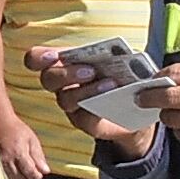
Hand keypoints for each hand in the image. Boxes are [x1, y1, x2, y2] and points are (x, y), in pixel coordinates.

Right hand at [0, 111, 50, 178]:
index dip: (37, 176)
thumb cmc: (15, 129)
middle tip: (34, 172)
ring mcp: (0, 165)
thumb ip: (39, 156)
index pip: (31, 173)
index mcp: (18, 153)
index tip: (40, 173)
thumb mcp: (32, 140)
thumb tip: (45, 170)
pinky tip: (16, 171)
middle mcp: (7, 161)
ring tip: (25, 170)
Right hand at [26, 45, 151, 144]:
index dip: (39, 58)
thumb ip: (131, 57)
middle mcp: (64, 82)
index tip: (53, 56)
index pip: (37, 59)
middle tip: (90, 71)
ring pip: (65, 99)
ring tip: (110, 84)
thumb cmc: (128, 74)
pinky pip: (84, 118)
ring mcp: (73, 104)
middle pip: (49, 79)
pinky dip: (97, 110)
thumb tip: (134, 60)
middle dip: (66, 74)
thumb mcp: (132, 58)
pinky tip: (113, 102)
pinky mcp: (86, 122)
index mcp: (67, 59)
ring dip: (86, 91)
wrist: (142, 104)